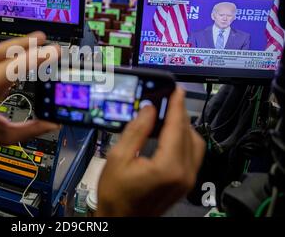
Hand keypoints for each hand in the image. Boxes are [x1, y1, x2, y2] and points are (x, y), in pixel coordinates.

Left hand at [0, 3, 60, 146]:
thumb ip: (29, 130)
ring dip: (18, 41)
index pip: (10, 73)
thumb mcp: (0, 137)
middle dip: (31, 51)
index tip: (51, 53)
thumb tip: (53, 123)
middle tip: (51, 47)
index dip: (31, 61)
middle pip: (7, 60)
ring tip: (39, 36)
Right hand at [96, 88, 204, 216]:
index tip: (177, 90)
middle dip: (179, 114)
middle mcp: (184, 174)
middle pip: (189, 134)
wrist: (121, 220)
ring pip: (196, 144)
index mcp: (168, 167)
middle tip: (167, 100)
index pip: (177, 127)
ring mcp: (187, 180)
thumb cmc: (116, 194)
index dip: (177, 105)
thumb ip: (136, 130)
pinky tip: (171, 134)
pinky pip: (193, 155)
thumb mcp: (118, 157)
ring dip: (184, 127)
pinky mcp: (185, 183)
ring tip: (168, 115)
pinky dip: (185, 140)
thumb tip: (148, 109)